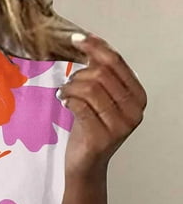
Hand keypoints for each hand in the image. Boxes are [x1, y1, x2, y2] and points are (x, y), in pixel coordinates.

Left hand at [56, 33, 146, 179]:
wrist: (86, 164)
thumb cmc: (90, 130)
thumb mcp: (100, 100)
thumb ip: (100, 74)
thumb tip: (89, 41)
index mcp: (138, 96)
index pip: (116, 62)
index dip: (95, 47)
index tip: (76, 39)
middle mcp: (134, 110)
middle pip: (102, 74)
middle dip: (79, 74)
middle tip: (67, 84)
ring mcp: (120, 126)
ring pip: (90, 88)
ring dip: (71, 87)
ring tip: (64, 94)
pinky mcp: (101, 138)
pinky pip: (80, 107)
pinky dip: (69, 100)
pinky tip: (64, 102)